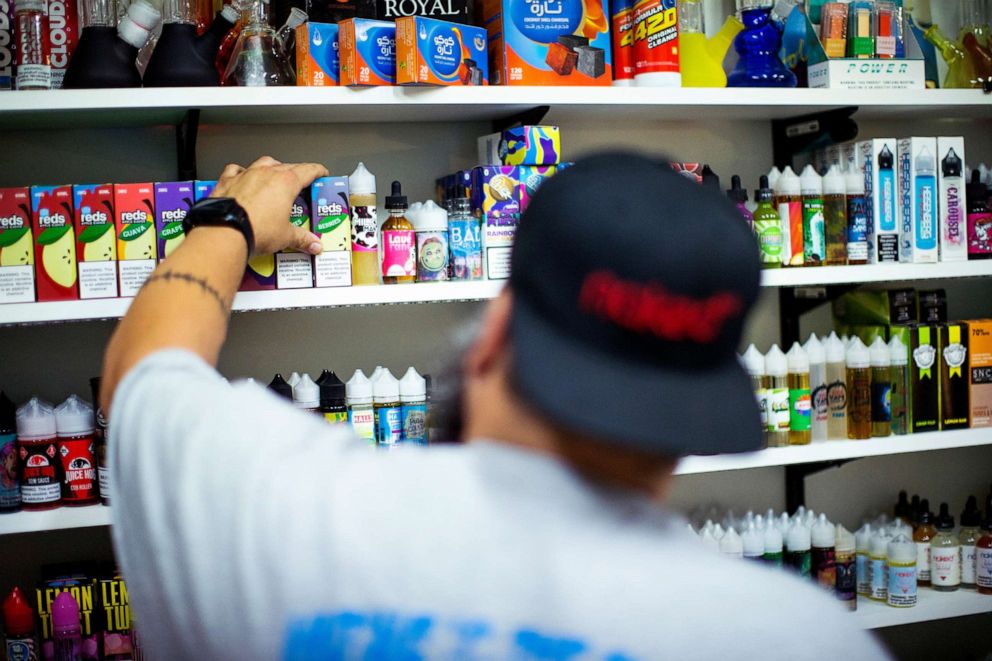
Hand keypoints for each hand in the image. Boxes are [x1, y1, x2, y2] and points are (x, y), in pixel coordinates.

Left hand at [211, 156, 329, 255]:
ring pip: (263, 163)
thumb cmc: (256, 229)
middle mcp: (266, 173)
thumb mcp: (286, 236)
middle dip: (295, 173)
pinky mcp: (228, 181)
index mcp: (286, 182)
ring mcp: (246, 175)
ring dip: (271, 168)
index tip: (320, 173)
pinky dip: (242, 172)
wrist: (226, 231)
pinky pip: (236, 170)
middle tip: (299, 184)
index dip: (317, 171)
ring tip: (274, 178)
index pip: (308, 170)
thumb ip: (302, 239)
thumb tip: (313, 244)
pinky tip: (243, 177)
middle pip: (287, 166)